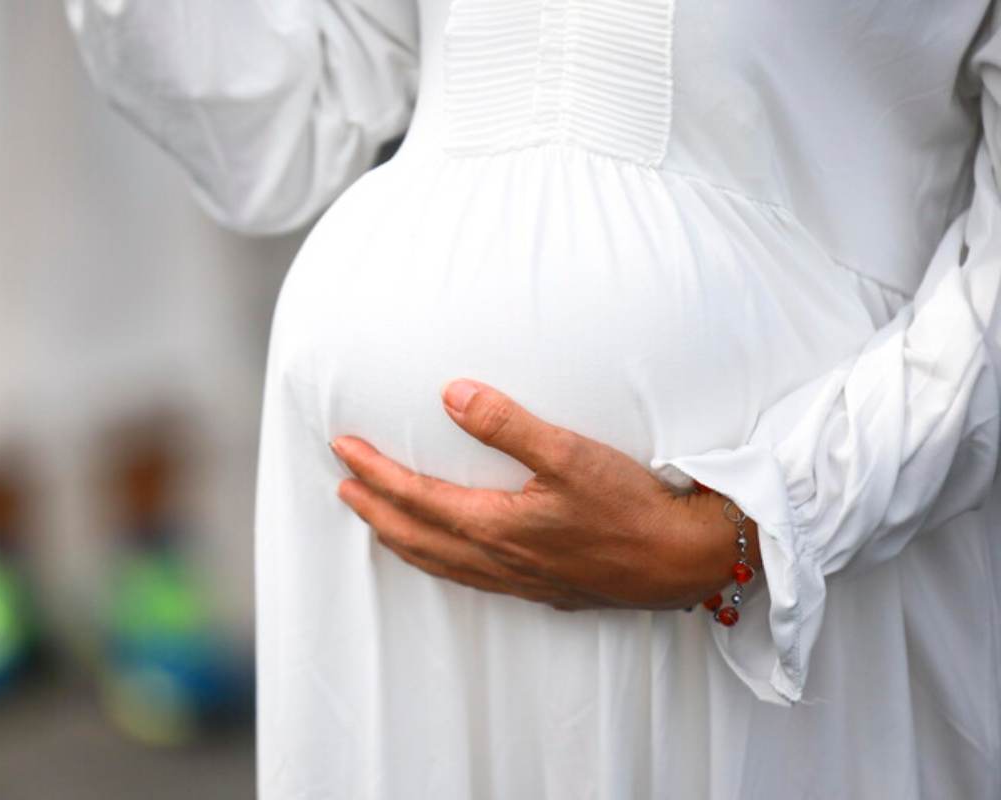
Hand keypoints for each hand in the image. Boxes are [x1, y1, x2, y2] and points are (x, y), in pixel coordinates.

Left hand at [331, 379, 760, 611]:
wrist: (683, 561)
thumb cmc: (631, 507)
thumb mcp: (569, 454)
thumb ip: (507, 424)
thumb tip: (451, 394)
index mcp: (496, 526)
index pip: (414, 497)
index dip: (374, 473)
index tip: (343, 449)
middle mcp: (497, 560)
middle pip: (414, 537)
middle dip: (374, 510)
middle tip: (343, 487)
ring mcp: (517, 580)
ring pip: (438, 563)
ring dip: (399, 539)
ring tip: (377, 520)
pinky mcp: (539, 588)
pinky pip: (466, 578)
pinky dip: (436, 562)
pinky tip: (444, 554)